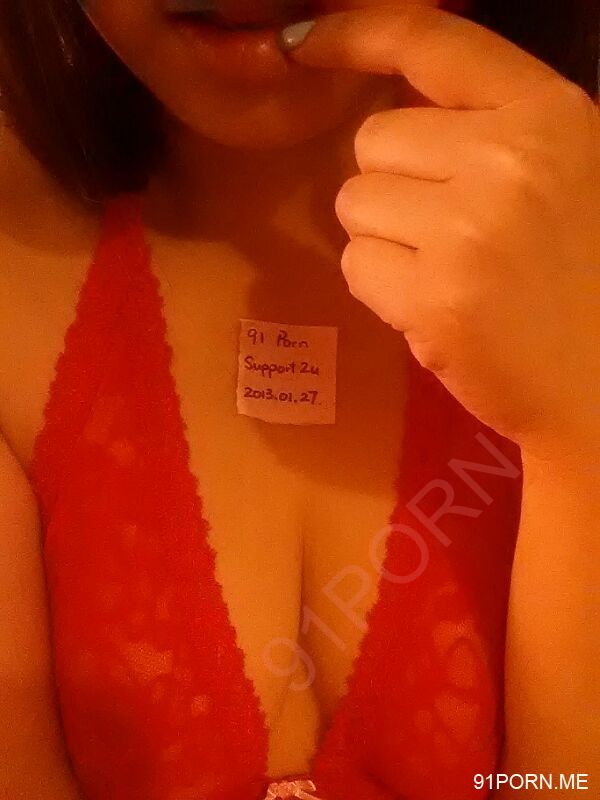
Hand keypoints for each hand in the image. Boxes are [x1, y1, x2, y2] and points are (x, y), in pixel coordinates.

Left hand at [283, 6, 599, 459]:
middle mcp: (508, 158)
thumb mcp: (563, 176)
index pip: (434, 44)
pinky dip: (382, 289)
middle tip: (445, 232)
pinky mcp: (435, 297)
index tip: (306, 46)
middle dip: (393, 185)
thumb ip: (492, 134)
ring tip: (445, 274)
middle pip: (374, 140)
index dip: (357, 34)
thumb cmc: (585, 282)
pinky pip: (356, 265)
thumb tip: (397, 117)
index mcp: (549, 116)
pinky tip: (434, 308)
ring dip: (385, 237)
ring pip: (355, 203)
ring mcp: (469, 229)